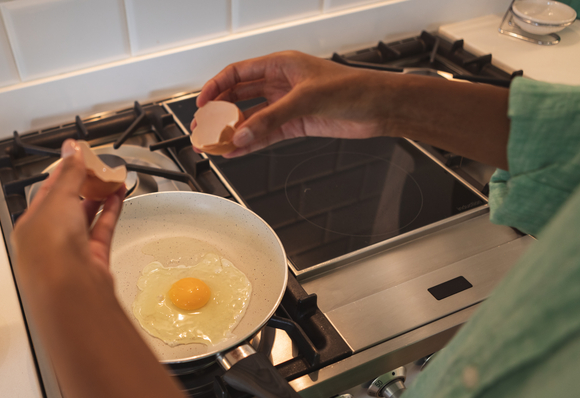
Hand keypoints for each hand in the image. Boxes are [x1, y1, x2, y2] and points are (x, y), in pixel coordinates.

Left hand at [12, 139, 125, 297]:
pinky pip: (102, 230)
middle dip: (83, 185)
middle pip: (67, 205)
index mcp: (31, 224)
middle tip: (99, 167)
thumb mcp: (58, 198)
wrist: (70, 289)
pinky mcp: (93, 260)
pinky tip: (117, 197)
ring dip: (99, 197)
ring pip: (86, 218)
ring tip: (112, 178)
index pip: (47, 192)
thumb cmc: (51, 249)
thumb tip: (72, 149)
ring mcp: (72, 251)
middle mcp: (49, 239)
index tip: (78, 156)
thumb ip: (70, 172)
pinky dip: (110, 212)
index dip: (63, 172)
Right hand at [195, 50, 389, 156]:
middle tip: (203, 128)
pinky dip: (250, 143)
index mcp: (281, 65)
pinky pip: (265, 134)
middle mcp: (281, 84)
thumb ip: (272, 118)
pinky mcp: (295, 125)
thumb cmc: (353, 88)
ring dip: (233, 132)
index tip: (202, 103)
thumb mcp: (307, 99)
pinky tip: (237, 151)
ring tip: (215, 144)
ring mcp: (286, 106)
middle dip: (219, 113)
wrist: (378, 108)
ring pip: (251, 119)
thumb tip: (243, 134)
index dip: (216, 87)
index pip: (237, 73)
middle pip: (239, 97)